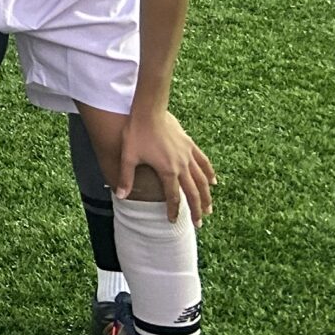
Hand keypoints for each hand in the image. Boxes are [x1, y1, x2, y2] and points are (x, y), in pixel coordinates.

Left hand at [119, 107, 214, 223]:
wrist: (149, 110)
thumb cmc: (136, 133)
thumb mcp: (128, 156)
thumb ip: (126, 178)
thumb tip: (120, 196)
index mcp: (167, 170)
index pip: (173, 196)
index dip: (174, 211)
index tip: (173, 221)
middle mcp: (182, 165)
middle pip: (193, 192)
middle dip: (196, 210)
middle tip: (198, 224)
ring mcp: (188, 154)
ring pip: (202, 180)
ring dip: (206, 196)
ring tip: (209, 209)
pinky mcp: (190, 144)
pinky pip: (204, 162)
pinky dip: (209, 173)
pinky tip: (214, 182)